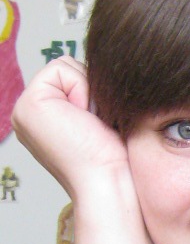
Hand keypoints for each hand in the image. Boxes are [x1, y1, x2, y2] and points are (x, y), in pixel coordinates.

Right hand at [12, 56, 128, 199]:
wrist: (107, 178)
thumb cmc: (111, 158)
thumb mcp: (97, 118)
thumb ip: (85, 96)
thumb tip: (96, 73)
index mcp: (43, 118)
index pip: (69, 77)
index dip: (92, 91)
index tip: (96, 124)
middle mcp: (29, 113)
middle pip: (67, 67)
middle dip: (89, 89)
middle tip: (93, 123)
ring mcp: (24, 109)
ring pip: (65, 65)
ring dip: (87, 90)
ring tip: (89, 122)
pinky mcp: (29, 104)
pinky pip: (61, 68)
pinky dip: (81, 88)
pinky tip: (83, 118)